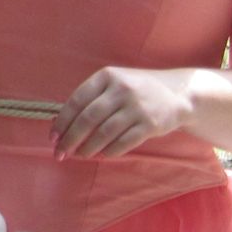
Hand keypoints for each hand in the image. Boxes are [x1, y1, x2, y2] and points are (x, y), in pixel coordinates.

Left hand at [52, 65, 194, 158]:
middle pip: (88, 118)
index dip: (62, 121)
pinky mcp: (151, 124)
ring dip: (88, 148)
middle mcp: (122, 89)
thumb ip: (91, 99)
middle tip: (61, 152)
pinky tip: (101, 155)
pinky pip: (124, 142)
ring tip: (80, 155)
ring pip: (104, 133)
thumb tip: (59, 124)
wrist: (179, 94)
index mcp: (107, 76)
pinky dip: (109, 151)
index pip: (77, 100)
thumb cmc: (138, 90)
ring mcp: (137, 107)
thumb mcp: (115, 84)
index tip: (52, 137)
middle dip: (71, 138)